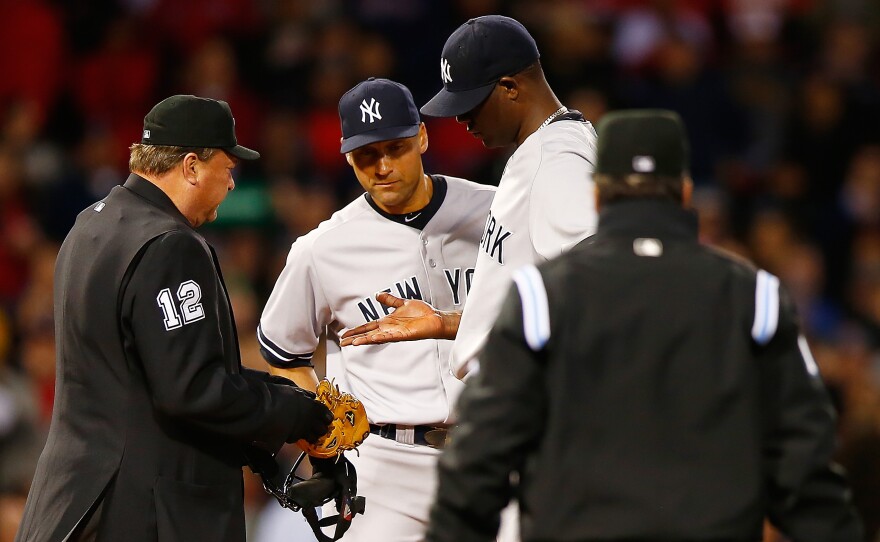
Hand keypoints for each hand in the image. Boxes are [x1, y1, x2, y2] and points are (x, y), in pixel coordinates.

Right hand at [287, 387, 333, 443]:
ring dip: (312, 436)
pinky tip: (294, 433)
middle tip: (317, 426)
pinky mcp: (293, 437)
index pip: (327, 416)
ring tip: (307, 433)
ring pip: (313, 438)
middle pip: (323, 429)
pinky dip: (298, 438)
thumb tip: (311, 396)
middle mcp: (311, 420)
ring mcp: (302, 430)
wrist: (269, 407)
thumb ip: (306, 395)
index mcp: (314, 407)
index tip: (325, 417)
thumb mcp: (297, 391)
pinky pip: (299, 439)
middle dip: (321, 429)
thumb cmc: (282, 396)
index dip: (327, 418)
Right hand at [340, 292, 455, 345]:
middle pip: (367, 334)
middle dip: (354, 338)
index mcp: (387, 322)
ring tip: (350, 343)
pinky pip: (387, 337)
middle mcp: (388, 329)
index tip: (344, 334)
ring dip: (363, 340)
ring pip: (374, 337)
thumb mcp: (402, 303)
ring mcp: (394, 333)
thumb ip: (389, 300)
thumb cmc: (421, 313)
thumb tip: (378, 294)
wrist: (435, 318)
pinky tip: (369, 339)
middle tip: (341, 342)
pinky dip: (378, 338)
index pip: (367, 327)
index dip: (356, 330)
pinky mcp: (402, 335)